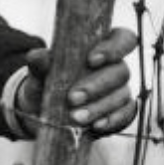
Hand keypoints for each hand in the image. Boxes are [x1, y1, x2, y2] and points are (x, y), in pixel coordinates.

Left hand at [18, 26, 138, 135]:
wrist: (43, 108)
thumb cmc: (47, 80)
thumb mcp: (40, 70)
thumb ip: (40, 61)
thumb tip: (38, 57)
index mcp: (102, 47)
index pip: (122, 39)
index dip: (113, 48)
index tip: (91, 60)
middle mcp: (116, 66)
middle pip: (120, 71)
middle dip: (96, 86)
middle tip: (72, 98)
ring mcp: (120, 89)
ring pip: (120, 95)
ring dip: (98, 107)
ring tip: (76, 117)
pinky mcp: (122, 111)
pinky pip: (124, 115)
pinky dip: (111, 120)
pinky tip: (96, 125)